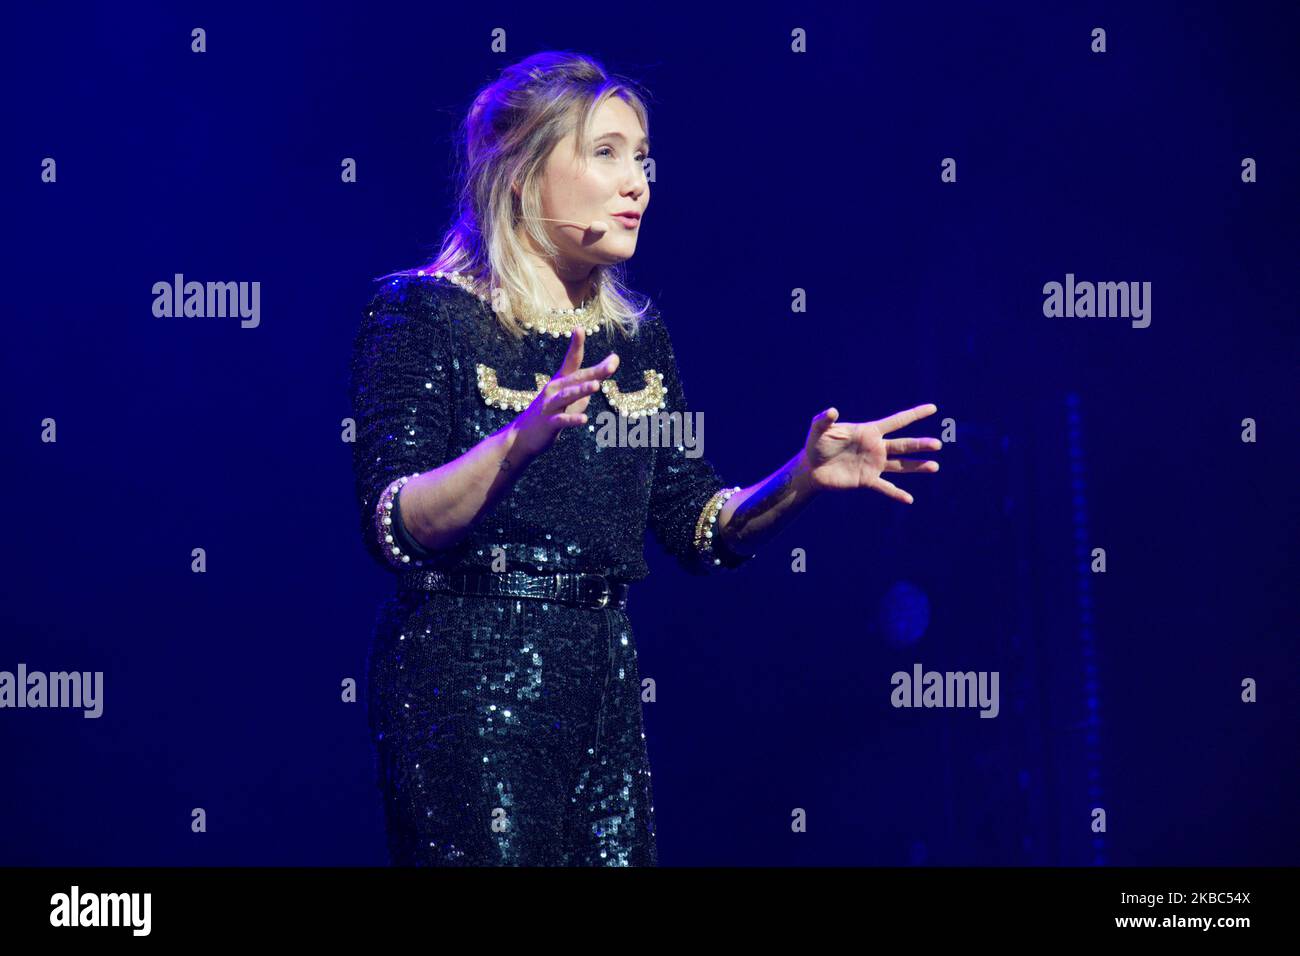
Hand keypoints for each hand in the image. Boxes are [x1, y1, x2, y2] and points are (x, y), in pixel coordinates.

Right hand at [508, 327, 618, 459]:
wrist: (522, 436)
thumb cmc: (550, 414)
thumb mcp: (571, 398)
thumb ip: (587, 385)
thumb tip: (605, 372)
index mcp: (560, 382)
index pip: (571, 360)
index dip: (576, 345)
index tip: (580, 328)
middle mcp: (554, 389)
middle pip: (576, 378)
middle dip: (595, 371)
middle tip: (612, 364)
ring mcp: (550, 406)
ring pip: (567, 396)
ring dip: (582, 390)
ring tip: (596, 386)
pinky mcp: (548, 424)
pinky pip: (562, 420)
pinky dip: (573, 419)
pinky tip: (584, 419)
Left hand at [802, 403, 940, 503]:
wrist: (811, 468)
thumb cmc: (816, 445)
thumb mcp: (818, 429)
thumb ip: (825, 419)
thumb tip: (832, 411)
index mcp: (869, 432)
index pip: (896, 421)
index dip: (914, 414)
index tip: (933, 408)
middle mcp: (876, 448)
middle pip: (904, 445)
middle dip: (921, 445)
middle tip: (938, 444)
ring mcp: (873, 465)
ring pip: (900, 465)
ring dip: (917, 466)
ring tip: (935, 466)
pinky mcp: (867, 480)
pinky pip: (885, 487)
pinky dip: (896, 494)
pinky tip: (909, 500)